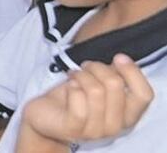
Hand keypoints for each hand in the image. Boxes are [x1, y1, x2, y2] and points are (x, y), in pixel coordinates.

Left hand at [18, 55, 153, 147]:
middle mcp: (115, 127)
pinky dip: (72, 86)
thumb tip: (122, 61)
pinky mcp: (73, 129)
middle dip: (97, 67)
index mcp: (127, 116)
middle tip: (84, 67)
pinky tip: (68, 86)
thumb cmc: (73, 97)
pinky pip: (78, 100)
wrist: (45, 116)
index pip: (144, 95)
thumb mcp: (97, 85)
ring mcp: (95, 131)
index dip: (133, 72)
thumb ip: (113, 76)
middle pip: (115, 84)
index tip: (118, 58)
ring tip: (73, 76)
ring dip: (81, 75)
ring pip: (95, 90)